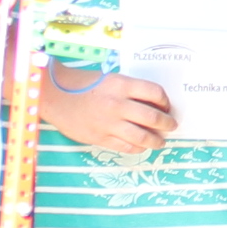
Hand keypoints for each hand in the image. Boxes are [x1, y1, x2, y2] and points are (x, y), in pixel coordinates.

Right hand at [38, 66, 175, 155]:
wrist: (54, 96)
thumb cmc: (81, 84)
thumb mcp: (109, 79)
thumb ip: (128, 90)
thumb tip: (150, 103)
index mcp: (121, 85)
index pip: (155, 93)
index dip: (165, 101)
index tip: (167, 105)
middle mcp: (117, 104)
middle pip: (153, 117)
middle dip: (167, 123)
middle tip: (171, 125)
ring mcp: (109, 123)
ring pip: (142, 137)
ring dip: (156, 140)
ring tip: (161, 141)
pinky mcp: (100, 137)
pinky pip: (126, 147)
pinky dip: (138, 148)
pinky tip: (142, 146)